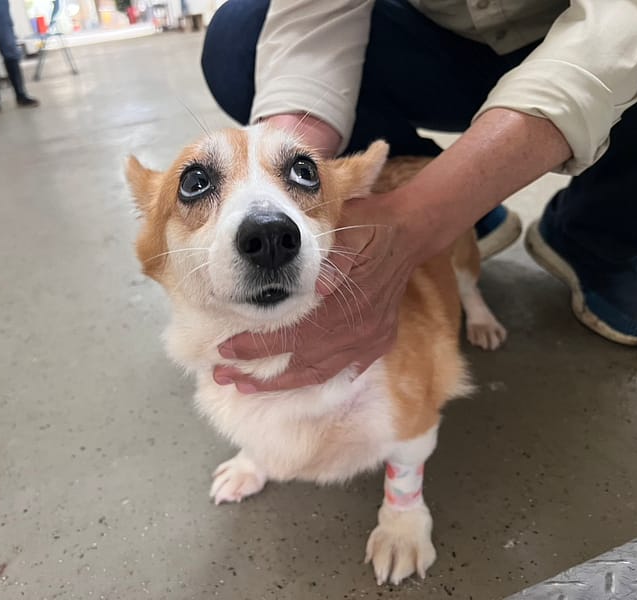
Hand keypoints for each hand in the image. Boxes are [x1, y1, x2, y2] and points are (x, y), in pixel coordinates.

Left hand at [213, 190, 416, 392]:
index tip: (226, 351)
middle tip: (224, 377)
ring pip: (320, 373)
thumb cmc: (370, 228)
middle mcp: (357, 331)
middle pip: (300, 363)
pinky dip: (320, 378)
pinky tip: (297, 382)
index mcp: (344, 306)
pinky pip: (347, 370)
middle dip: (259, 375)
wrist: (412, 233)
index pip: (292, 337)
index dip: (257, 347)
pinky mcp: (379, 342)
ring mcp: (369, 340)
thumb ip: (332, 262)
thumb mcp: (350, 233)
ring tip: (249, 388)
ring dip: (283, 384)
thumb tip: (317, 286)